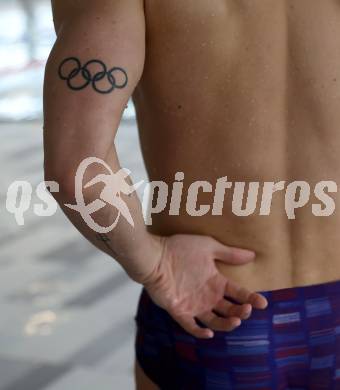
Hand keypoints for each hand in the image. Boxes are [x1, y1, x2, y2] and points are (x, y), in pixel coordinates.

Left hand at [142, 234, 267, 338]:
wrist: (155, 255)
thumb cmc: (181, 248)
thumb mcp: (208, 247)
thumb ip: (229, 253)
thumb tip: (252, 254)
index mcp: (215, 281)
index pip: (238, 292)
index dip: (251, 298)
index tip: (263, 303)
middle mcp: (207, 295)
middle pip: (229, 309)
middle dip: (241, 312)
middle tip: (247, 310)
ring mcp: (193, 304)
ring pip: (215, 321)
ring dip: (226, 324)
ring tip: (235, 320)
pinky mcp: (179, 311)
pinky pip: (190, 326)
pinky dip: (199, 332)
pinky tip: (209, 333)